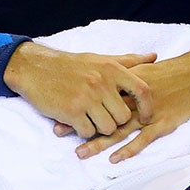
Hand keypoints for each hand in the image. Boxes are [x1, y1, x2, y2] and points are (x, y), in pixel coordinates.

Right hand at [5, 43, 155, 139]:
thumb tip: (154, 57)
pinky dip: (84, 131)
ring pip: (108, 127)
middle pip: (124, 116)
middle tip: (105, 116)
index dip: (147, 107)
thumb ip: (128, 61)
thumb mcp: (100, 58)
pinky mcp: (71, 112)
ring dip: (100, 128)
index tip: (145, 116)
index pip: (142, 90)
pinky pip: (88, 132)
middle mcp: (101, 83)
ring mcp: (86, 98)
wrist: (35, 69)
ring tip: (90, 119)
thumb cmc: (71, 65)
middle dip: (116, 121)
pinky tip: (77, 121)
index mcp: (111, 69)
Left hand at [62, 48, 189, 161]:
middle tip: (58, 133)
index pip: (96, 94)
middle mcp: (133, 98)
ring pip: (118, 129)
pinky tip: (115, 160)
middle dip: (80, 123)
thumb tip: (102, 82)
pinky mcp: (163, 123)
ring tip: (80, 153)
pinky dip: (129, 150)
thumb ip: (123, 77)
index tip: (57, 109)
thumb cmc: (171, 72)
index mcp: (127, 83)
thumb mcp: (143, 70)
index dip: (78, 102)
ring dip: (99, 142)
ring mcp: (148, 112)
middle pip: (102, 112)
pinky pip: (143, 139)